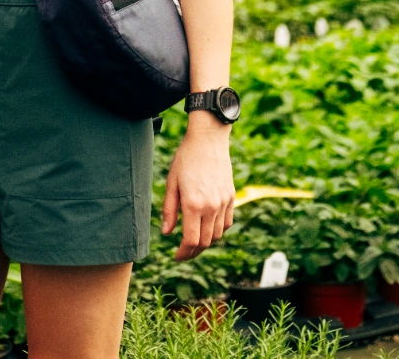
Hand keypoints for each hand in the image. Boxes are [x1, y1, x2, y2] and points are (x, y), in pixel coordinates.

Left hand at [161, 115, 234, 260]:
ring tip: (193, 241)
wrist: (208, 141)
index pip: (191, 240)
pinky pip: (226, 223)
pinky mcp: (231, 198)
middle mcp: (211, 206)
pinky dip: (217, 230)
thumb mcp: (171, 182)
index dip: (183, 253)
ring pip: (217, 235)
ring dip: (205, 242)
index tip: (176, 256)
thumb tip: (166, 233)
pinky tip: (207, 227)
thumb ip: (169, 210)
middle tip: (183, 253)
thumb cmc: (185, 159)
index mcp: (193, 204)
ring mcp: (223, 203)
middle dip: (193, 251)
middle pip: (205, 242)